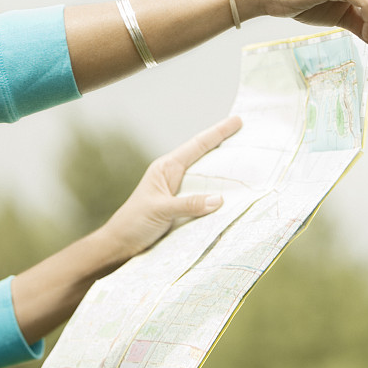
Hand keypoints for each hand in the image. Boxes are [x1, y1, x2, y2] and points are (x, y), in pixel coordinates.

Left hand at [96, 115, 242, 260]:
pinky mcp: (182, 208)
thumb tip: (219, 199)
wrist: (119, 246)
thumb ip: (188, 204)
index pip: (197, 146)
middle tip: (248, 137)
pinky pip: (205, 196)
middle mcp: (174, 176)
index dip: (218, 132)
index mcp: (166, 168)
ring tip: (247, 164)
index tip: (237, 121)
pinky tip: (232, 195)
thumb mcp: (160, 210)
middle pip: (204, 157)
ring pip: (206, 177)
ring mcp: (179, 191)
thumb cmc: (133, 223)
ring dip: (224, 172)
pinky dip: (218, 193)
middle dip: (225, 146)